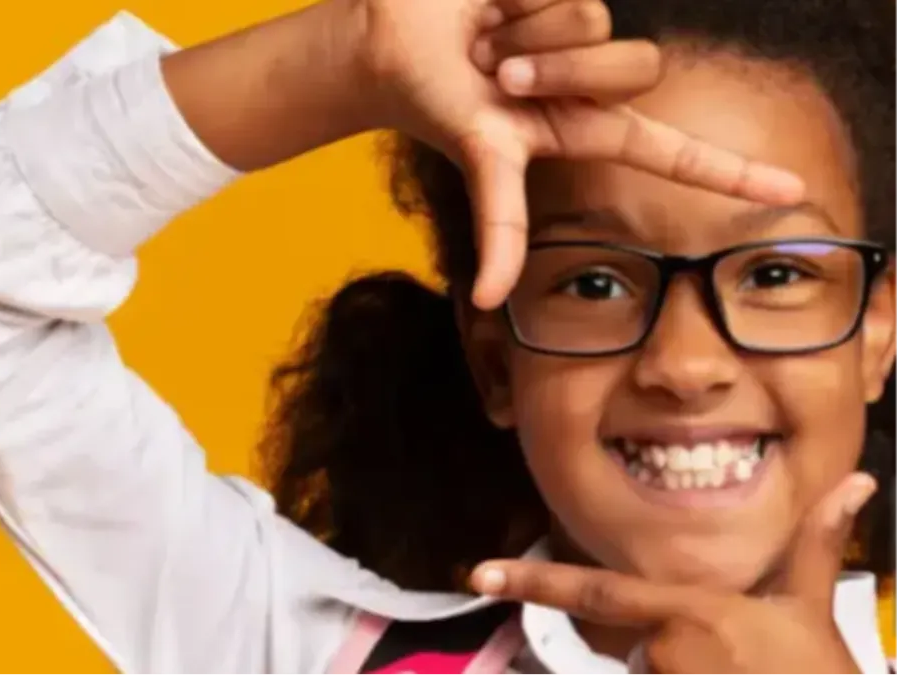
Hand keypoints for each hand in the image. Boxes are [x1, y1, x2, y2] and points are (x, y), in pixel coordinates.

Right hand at [346, 0, 805, 307]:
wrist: (393, 40)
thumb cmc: (433, 103)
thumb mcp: (481, 160)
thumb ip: (497, 229)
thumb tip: (485, 308)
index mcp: (584, 129)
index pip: (673, 153)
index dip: (731, 174)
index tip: (791, 194)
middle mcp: (594, 81)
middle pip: (638, 70)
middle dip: (559, 73)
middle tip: (500, 77)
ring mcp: (584, 33)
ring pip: (599, 26)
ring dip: (530, 39)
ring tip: (487, 44)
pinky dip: (518, 2)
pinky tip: (493, 8)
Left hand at [469, 473, 877, 673]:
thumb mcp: (811, 610)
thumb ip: (815, 545)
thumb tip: (856, 481)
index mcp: (688, 612)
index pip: (596, 593)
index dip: (533, 583)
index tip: (478, 575)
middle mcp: (666, 651)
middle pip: (641, 650)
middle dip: (678, 658)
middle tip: (736, 664)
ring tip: (738, 674)